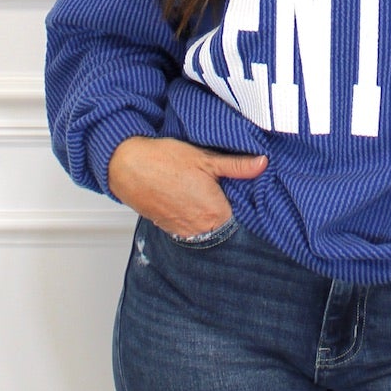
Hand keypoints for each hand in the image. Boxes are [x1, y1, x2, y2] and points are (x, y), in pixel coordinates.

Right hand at [107, 135, 266, 237]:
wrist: (127, 166)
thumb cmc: (165, 160)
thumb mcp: (206, 158)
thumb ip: (237, 165)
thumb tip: (263, 164)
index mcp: (215, 213)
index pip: (242, 215)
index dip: (243, 201)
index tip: (241, 189)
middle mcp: (200, 229)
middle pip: (224, 223)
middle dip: (225, 207)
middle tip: (220, 187)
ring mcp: (183, 231)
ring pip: (206, 226)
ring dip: (207, 213)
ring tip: (201, 191)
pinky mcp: (169, 229)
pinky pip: (189, 227)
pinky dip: (192, 215)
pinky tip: (187, 197)